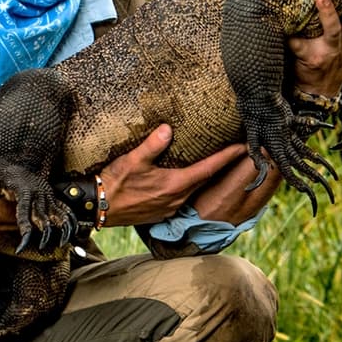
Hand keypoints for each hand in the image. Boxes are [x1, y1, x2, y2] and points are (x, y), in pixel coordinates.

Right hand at [101, 124, 246, 226]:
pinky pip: (182, 198)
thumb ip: (153, 144)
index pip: (209, 169)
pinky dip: (189, 186)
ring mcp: (170, 208)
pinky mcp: (162, 213)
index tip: (244, 147)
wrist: (97, 207)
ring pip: (195, 190)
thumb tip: (168, 129)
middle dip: (221, 166)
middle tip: (234, 151)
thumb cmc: (114, 183)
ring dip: (205, 177)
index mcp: (174, 185)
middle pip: (206, 180)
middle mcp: (177, 199)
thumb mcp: (132, 160)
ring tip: (214, 162)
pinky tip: (186, 178)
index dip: (227, 157)